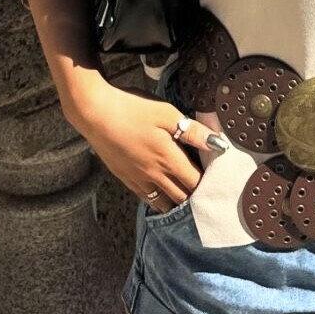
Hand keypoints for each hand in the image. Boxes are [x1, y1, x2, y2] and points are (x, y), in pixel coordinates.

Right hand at [71, 85, 228, 208]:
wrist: (96, 114)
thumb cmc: (133, 110)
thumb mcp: (167, 114)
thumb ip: (193, 132)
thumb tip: (218, 145)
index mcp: (168, 159)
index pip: (195, 182)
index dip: (209, 183)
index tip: (218, 178)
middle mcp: (155, 176)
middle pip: (182, 197)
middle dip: (197, 196)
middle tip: (208, 191)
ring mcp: (139, 180)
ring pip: (164, 203)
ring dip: (179, 202)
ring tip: (189, 197)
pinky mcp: (126, 179)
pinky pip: (147, 199)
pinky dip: (160, 202)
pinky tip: (165, 196)